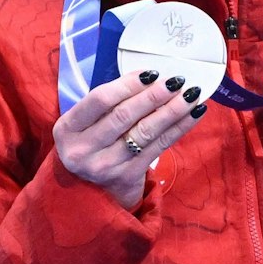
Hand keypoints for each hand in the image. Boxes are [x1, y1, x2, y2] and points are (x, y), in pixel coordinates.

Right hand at [54, 72, 208, 208]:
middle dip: (154, 96)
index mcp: (67, 129)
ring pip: (145, 131)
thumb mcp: (86, 124)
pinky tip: (194, 114)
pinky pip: (159, 147)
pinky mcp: (127, 176)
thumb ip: (110, 103)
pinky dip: (179, 128)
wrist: (90, 190)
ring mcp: (105, 166)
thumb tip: (150, 78)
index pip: (100, 100)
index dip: (128, 84)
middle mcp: (82, 149)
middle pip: (124, 115)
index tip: (152, 73)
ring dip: (172, 110)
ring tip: (191, 95)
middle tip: (177, 81)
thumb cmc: (92, 144)